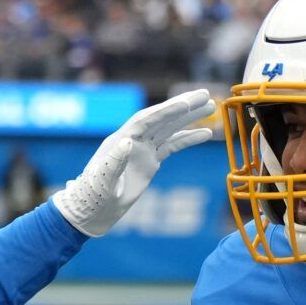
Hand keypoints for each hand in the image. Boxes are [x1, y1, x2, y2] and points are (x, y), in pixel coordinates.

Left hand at [51, 89, 214, 235]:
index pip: (147, 120)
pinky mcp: (150, 161)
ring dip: (190, 117)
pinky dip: (188, 138)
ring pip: (170, 128)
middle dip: (183, 106)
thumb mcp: (102, 181)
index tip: (187, 103)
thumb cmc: (94, 196)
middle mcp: (134, 139)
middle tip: (205, 94)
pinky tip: (205, 133)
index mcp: (122, 140)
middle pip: (161, 118)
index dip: (167, 111)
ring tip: (211, 107)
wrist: (94, 210)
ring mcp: (143, 149)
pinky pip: (172, 145)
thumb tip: (127, 141)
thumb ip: (114, 161)